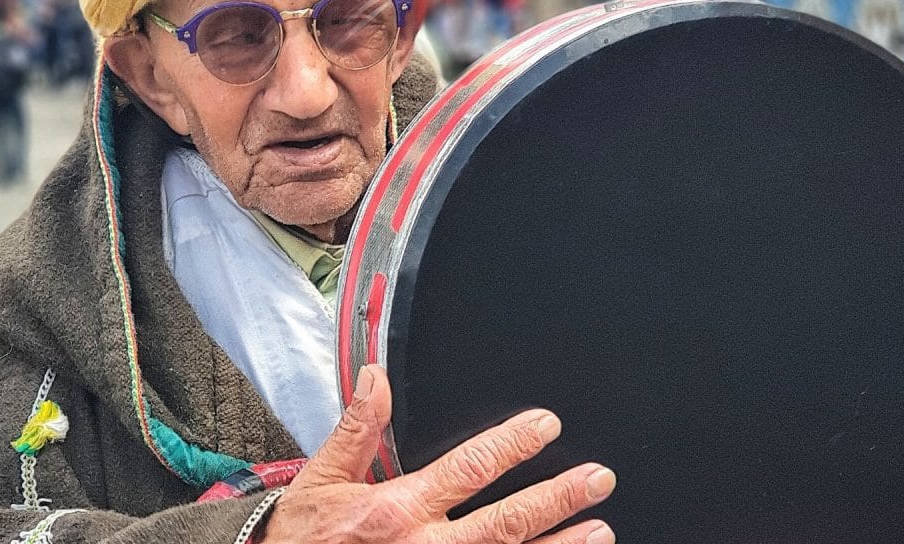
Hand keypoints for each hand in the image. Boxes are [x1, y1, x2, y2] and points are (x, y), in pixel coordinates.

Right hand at [260, 364, 615, 542]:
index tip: (545, 427)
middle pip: (505, 521)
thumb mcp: (323, 477)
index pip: (469, 468)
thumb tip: (376, 375)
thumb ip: (358, 427)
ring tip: (600, 531)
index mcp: (399, 507)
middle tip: (598, 480)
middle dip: (556, 499)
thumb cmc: (303, 537)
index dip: (513, 444)